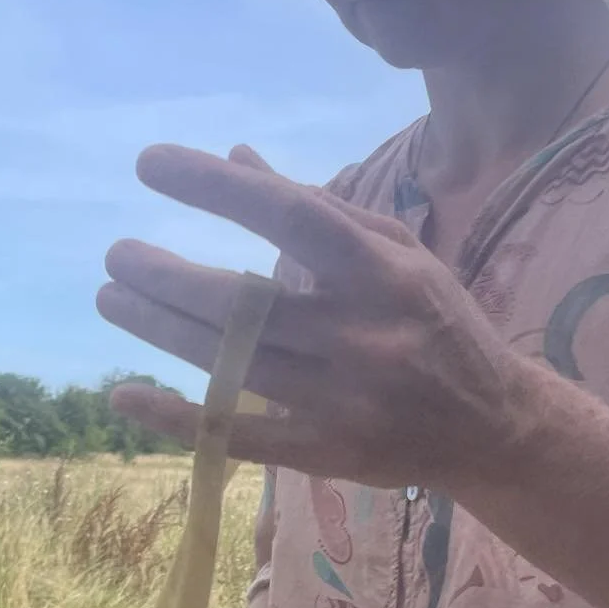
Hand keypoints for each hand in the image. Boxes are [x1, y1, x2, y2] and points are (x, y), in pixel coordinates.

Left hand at [98, 144, 524, 490]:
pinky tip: (126, 392)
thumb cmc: (439, 324)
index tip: (151, 163)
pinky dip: (177, 416)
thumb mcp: (399, 254)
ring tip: (112, 297)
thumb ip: (321, 207)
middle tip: (118, 255)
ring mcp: (340, 399)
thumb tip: (236, 155)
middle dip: (167, 276)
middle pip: (244, 302)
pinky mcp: (324, 452)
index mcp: (383, 273)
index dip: (214, 186)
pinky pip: (238, 435)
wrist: (495, 427)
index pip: (288, 215)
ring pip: (231, 364)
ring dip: (160, 328)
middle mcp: (361, 335)